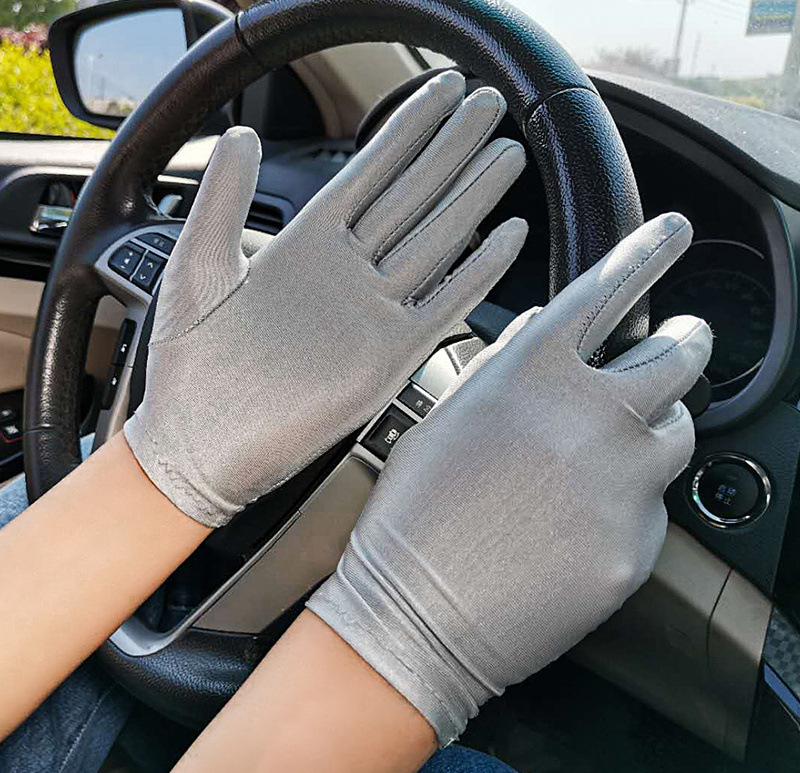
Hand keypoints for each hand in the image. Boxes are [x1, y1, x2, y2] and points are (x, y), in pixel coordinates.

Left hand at [125, 71, 527, 525]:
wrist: (201, 447)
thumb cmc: (190, 367)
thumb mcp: (197, 266)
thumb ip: (223, 199)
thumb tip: (243, 136)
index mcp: (305, 249)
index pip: (369, 174)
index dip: (407, 131)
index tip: (441, 92)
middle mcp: (346, 276)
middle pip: (412, 199)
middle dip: (453, 152)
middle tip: (490, 109)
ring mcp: (371, 315)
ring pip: (435, 243)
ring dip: (473, 200)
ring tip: (506, 158)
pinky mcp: (388, 359)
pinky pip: (443, 307)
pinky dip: (476, 275)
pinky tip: (504, 240)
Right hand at [308, 212, 712, 744]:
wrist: (415, 614)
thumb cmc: (413, 514)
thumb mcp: (445, 419)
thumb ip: (504, 365)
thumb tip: (541, 329)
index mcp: (532, 375)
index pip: (609, 290)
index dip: (648, 252)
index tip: (673, 234)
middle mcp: (589, 418)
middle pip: (677, 358)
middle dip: (681, 347)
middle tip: (673, 350)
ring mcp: (620, 485)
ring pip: (674, 435)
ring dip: (650, 432)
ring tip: (599, 458)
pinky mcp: (635, 546)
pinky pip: (652, 508)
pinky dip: (626, 505)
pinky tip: (571, 525)